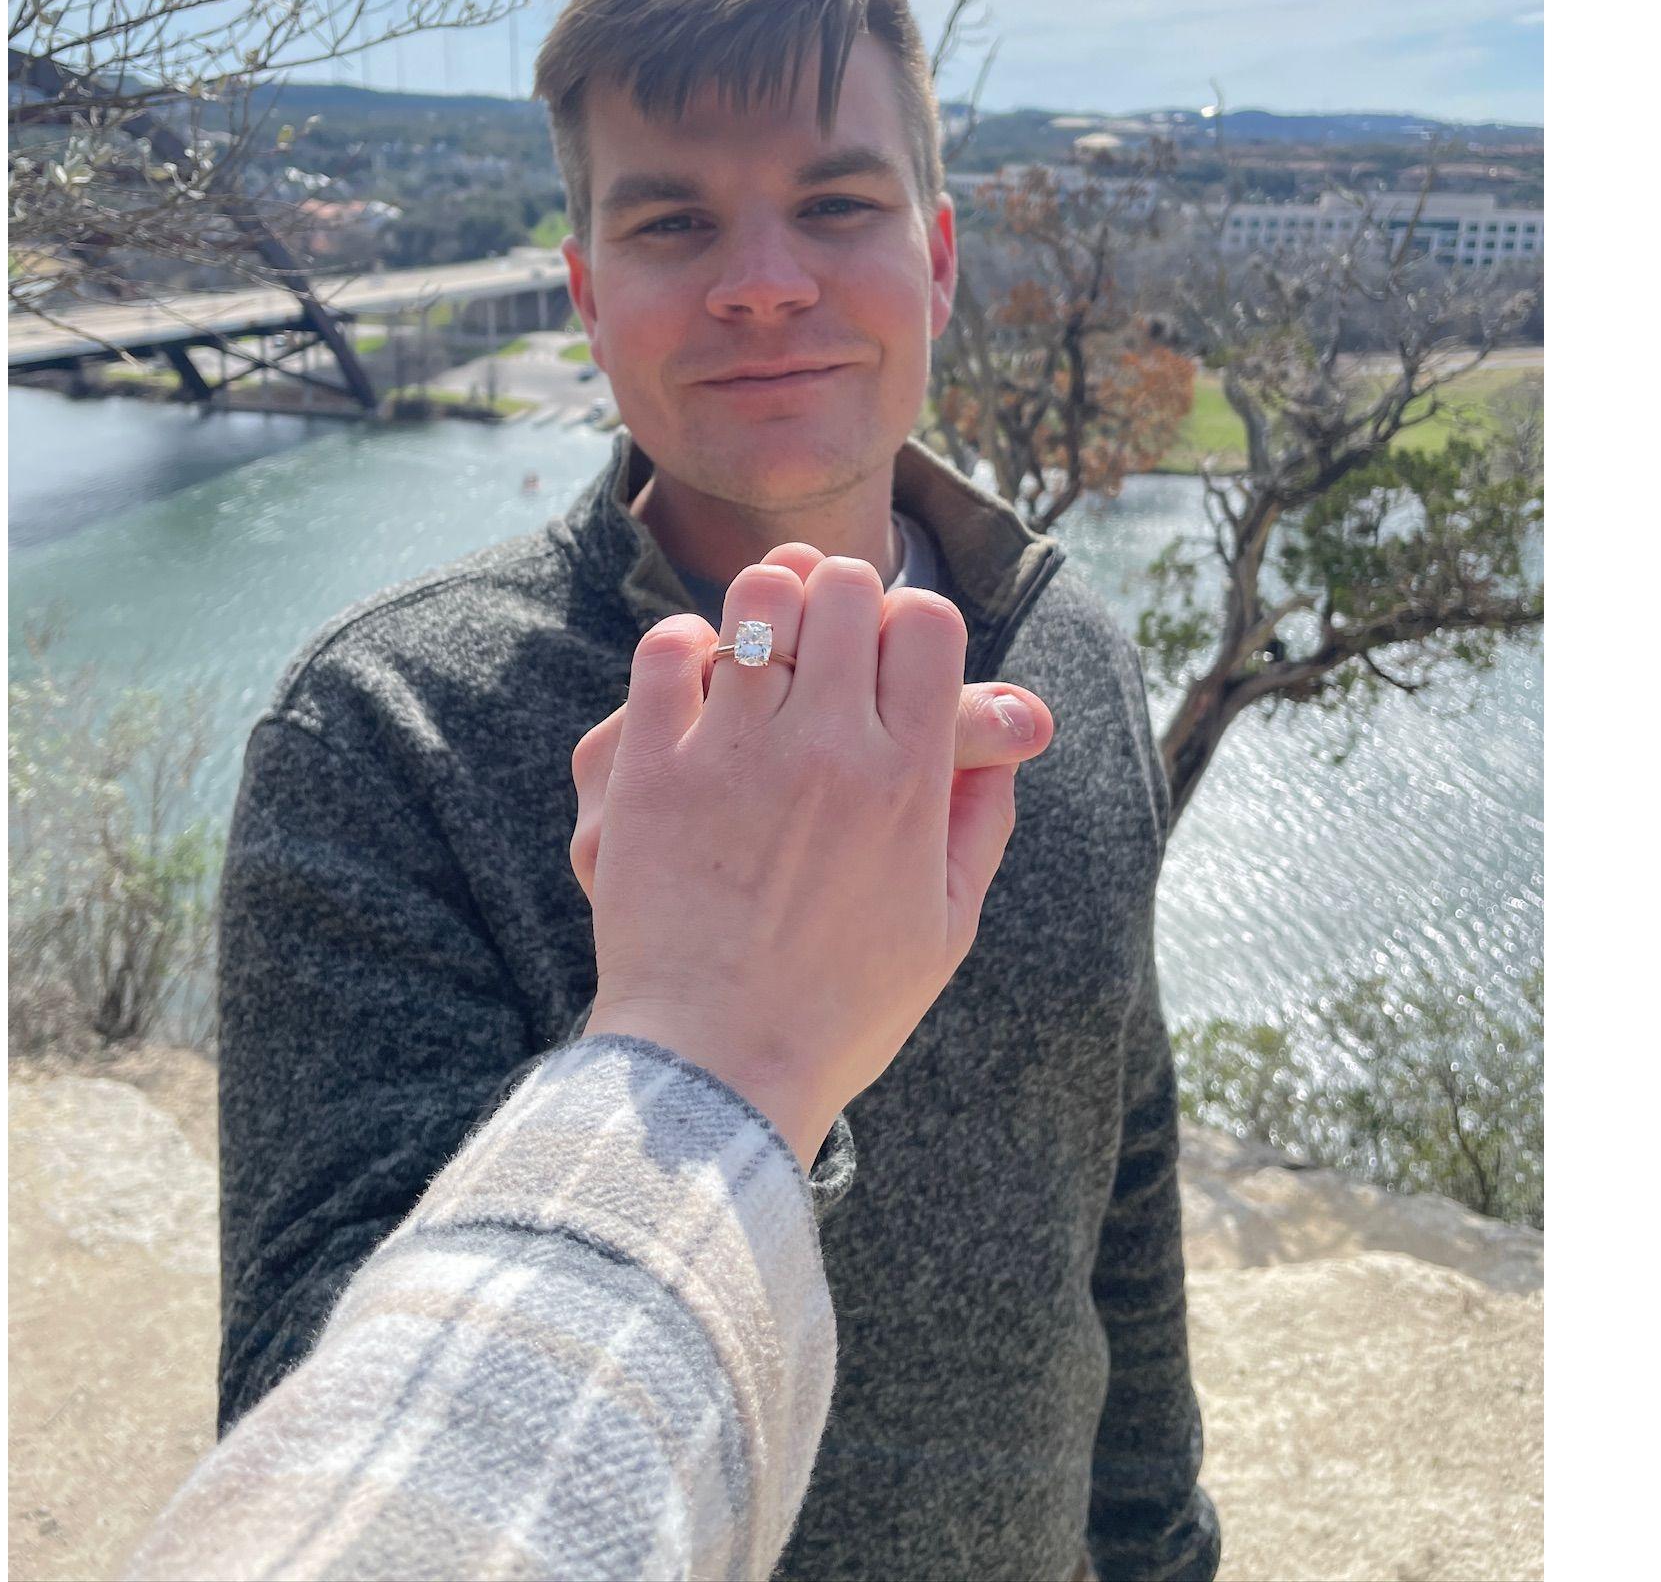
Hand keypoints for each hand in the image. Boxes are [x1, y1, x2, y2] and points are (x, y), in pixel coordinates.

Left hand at [573, 545, 1054, 1164]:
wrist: (717, 1069)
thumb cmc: (840, 1008)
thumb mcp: (945, 925)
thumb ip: (979, 818)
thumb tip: (1008, 733)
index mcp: (909, 780)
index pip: (927, 621)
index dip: (910, 622)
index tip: (888, 657)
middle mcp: (828, 750)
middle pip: (845, 590)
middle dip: (839, 598)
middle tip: (821, 641)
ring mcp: (735, 754)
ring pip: (758, 602)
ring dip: (762, 608)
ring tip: (756, 649)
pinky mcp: (652, 770)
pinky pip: (667, 651)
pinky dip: (683, 646)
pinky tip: (695, 676)